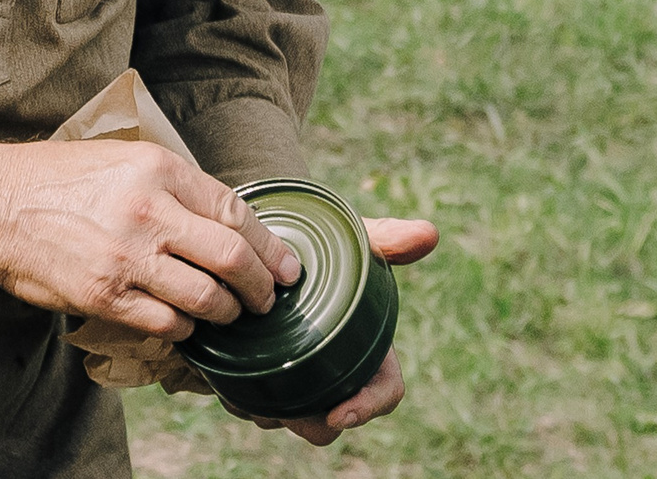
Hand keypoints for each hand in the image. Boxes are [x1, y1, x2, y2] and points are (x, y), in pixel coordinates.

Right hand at [0, 134, 300, 336]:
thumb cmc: (56, 179)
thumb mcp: (123, 159)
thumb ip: (174, 186)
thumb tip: (227, 223)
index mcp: (158, 168)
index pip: (236, 211)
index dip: (271, 246)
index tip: (287, 266)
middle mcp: (149, 211)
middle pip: (233, 259)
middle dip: (262, 287)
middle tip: (269, 298)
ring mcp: (128, 258)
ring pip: (207, 300)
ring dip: (227, 313)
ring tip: (229, 314)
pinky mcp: (106, 296)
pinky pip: (168, 324)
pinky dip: (185, 329)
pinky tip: (183, 322)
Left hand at [232, 217, 437, 445]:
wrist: (267, 243)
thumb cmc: (318, 247)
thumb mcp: (348, 241)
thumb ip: (385, 239)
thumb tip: (429, 233)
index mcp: (367, 348)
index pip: (385, 390)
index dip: (369, 407)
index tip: (341, 412)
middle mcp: (334, 371)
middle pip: (331, 421)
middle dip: (311, 422)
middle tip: (283, 410)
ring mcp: (296, 379)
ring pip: (289, 419)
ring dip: (272, 414)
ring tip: (250, 393)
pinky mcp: (260, 378)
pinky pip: (253, 407)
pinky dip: (242, 403)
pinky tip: (227, 386)